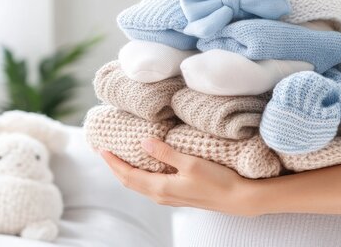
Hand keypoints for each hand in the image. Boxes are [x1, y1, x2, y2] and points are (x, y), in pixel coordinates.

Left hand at [100, 138, 260, 215]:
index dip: (113, 163)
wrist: (238, 198)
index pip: (127, 175)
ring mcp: (169, 197)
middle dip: (116, 167)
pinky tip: (144, 165)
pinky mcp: (177, 195)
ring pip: (139, 184)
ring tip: (120, 157)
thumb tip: (143, 142)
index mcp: (160, 187)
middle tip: (105, 151)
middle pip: (130, 182)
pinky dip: (140, 175)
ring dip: (127, 171)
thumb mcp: (190, 162)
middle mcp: (161, 195)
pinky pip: (150, 185)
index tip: (102, 149)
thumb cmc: (217, 180)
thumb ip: (165, 153)